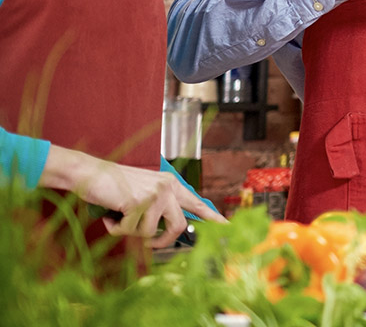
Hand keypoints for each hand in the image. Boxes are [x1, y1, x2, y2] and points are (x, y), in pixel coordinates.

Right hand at [41, 148, 224, 248]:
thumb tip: (171, 230)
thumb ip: (159, 206)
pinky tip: (111, 215)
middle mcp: (167, 188)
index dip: (213, 218)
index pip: (197, 203)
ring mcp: (154, 195)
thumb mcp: (143, 191)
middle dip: (163, 241)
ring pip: (150, 232)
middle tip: (150, 243)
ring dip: (130, 231)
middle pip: (178, 226)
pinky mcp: (137, 203)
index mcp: (171, 184)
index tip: (227, 228)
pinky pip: (130, 231)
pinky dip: (116, 229)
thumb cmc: (113, 185)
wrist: (89, 172)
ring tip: (119, 217)